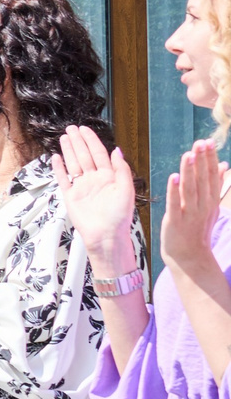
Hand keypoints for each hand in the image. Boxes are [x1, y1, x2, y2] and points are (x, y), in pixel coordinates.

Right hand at [53, 125, 139, 271]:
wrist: (106, 235)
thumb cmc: (120, 215)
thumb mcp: (127, 190)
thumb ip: (122, 169)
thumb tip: (116, 150)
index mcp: (109, 176)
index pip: (99, 153)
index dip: (92, 140)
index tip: (85, 129)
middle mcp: (94, 179)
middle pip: (84, 155)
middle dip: (78, 141)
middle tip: (71, 128)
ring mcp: (81, 187)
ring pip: (73, 164)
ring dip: (69, 150)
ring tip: (64, 137)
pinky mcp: (70, 196)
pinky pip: (63, 179)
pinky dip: (59, 169)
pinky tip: (56, 158)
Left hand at [161, 142, 224, 278]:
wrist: (190, 256)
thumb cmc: (197, 229)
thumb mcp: (211, 206)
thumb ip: (216, 186)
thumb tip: (224, 165)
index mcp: (210, 200)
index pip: (211, 175)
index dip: (210, 158)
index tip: (208, 142)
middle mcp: (202, 205)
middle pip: (203, 180)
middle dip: (202, 160)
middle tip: (201, 142)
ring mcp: (189, 213)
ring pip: (190, 189)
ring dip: (190, 171)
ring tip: (189, 154)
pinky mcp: (175, 221)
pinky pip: (174, 204)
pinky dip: (174, 191)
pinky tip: (173, 177)